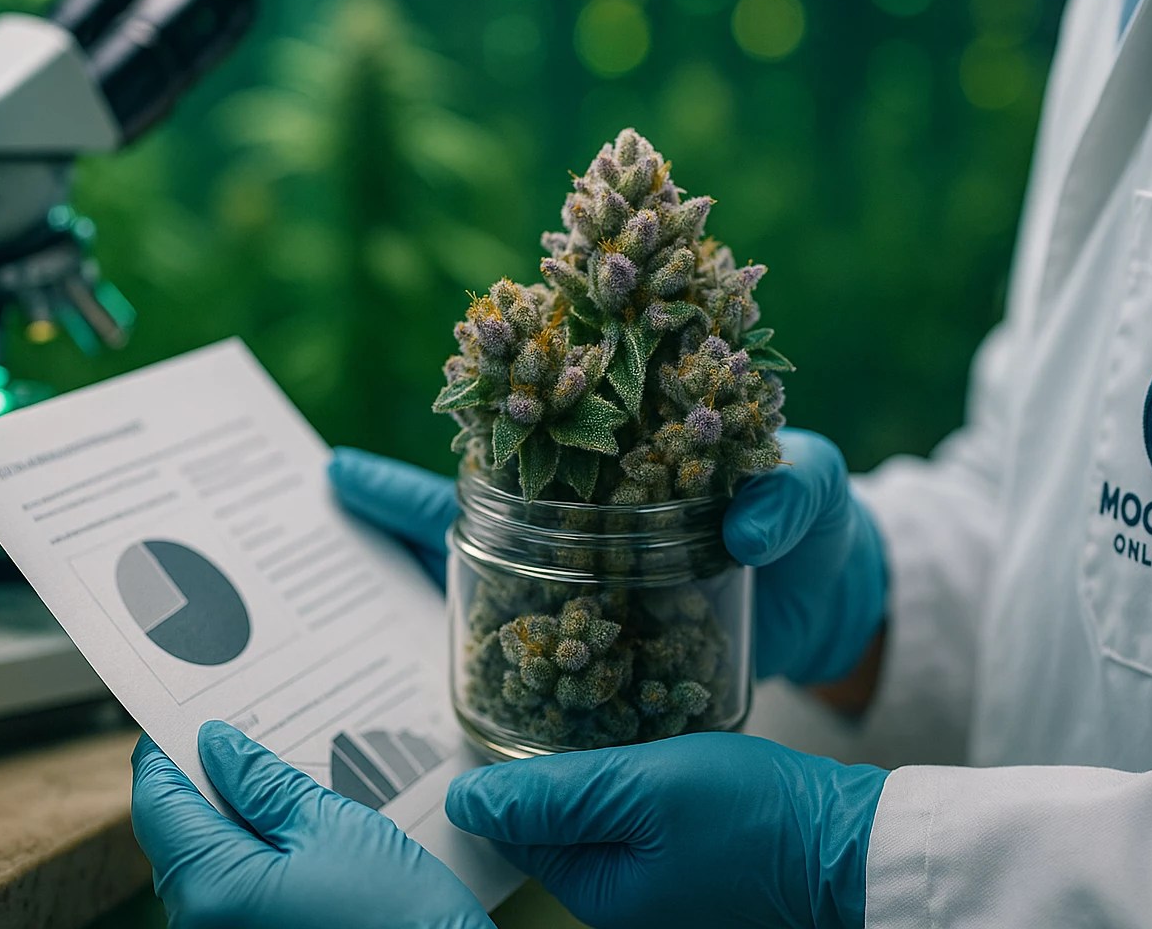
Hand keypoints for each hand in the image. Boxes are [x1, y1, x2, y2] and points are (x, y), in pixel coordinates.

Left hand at [131, 721, 492, 928]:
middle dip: (207, 781)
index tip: (185, 714)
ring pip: (205, 861)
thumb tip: (218, 746)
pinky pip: (230, 889)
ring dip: (233, 818)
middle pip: (178, 832)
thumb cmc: (396, 916)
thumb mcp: (332, 826)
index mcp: (211, 887)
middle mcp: (199, 924)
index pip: (157, 802)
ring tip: (283, 781)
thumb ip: (264, 785)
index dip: (166, 751)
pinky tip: (293, 831)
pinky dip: (251, 854)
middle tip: (249, 735)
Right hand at [328, 428, 887, 684]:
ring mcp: (591, 596)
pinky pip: (541, 667)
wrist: (836, 603)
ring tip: (341, 620)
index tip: (342, 471)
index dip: (437, 454)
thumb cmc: (817, 522)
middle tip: (315, 529)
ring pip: (490, 596)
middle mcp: (585, 530)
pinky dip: (496, 678)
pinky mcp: (611, 658)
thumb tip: (746, 527)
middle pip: (472, 527)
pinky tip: (448, 699)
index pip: (514, 451)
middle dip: (394, 530)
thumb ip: (791, 491)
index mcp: (618, 465)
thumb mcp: (815, 489)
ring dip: (426, 604)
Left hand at [446, 732, 887, 928]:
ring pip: (593, 807)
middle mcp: (620, 895)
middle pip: (550, 819)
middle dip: (542, 757)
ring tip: (586, 692)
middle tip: (545, 681)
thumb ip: (550, 796)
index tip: (500, 701)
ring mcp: (657, 876)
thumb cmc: (753, 814)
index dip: (498, 767)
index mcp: (596, 892)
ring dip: (586, 755)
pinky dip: (627, 768)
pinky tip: (636, 728)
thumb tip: (465, 801)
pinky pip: (633, 808)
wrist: (851, 837)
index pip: (513, 829)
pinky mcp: (688, 853)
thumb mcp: (639, 790)